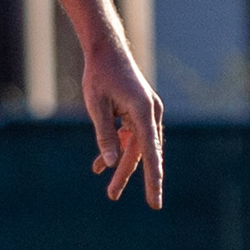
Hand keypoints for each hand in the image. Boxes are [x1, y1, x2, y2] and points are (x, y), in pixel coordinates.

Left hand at [79, 36, 166, 207]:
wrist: (107, 50)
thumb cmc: (99, 75)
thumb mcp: (96, 106)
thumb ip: (104, 135)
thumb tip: (109, 164)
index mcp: (143, 111)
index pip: (149, 152)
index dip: (152, 178)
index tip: (154, 199)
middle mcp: (151, 114)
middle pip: (140, 153)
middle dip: (126, 175)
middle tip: (113, 197)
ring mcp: (147, 114)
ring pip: (135, 148)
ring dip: (121, 166)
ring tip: (110, 191)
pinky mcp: (139, 113)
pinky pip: (130, 138)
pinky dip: (117, 149)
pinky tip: (100, 167)